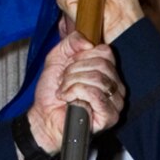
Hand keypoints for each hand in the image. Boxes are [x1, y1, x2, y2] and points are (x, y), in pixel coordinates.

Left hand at [28, 34, 124, 151]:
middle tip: (64, 83)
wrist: (43, 117)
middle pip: (101, 64)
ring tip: (65, 92)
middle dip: (74, 71)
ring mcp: (115, 102)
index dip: (82, 56)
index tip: (68, 67)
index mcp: (107, 72)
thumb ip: (71, 42)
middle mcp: (115, 86)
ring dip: (73, 83)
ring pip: (97, 78)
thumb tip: (88, 43)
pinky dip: (76, 93)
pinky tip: (69, 100)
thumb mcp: (57, 57)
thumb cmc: (52, 92)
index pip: (105, 52)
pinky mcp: (110, 116)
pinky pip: (96, 94)